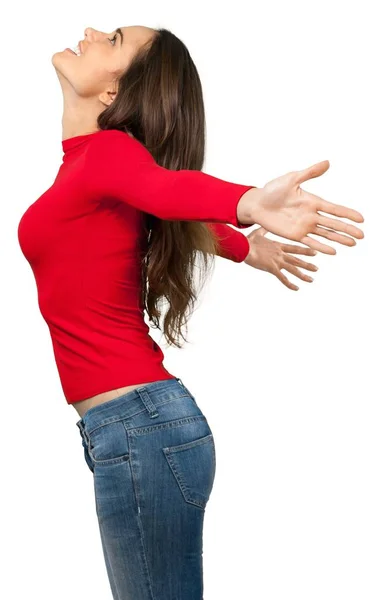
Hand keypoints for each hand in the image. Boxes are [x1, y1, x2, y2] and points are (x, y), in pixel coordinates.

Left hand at [237, 161, 363, 253]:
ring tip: (353, 244)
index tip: (361, 219)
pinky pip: (310, 242)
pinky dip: (322, 247)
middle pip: (334, 224)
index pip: (334, 209)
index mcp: (312, 201)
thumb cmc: (272, 190)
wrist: (257, 204)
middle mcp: (311, 215)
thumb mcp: (292, 179)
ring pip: (326, 234)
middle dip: (348, 229)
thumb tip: (327, 162)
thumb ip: (309, 173)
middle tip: (362, 235)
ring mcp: (304, 226)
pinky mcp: (294, 235)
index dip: (348, 214)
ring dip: (339, 239)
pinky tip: (333, 251)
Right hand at [244, 227, 317, 290]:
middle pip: (297, 260)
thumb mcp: (258, 233)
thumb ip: (264, 231)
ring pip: (294, 269)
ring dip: (303, 275)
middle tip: (317, 269)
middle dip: (308, 264)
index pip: (295, 248)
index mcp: (278, 246)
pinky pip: (283, 278)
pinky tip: (296, 288)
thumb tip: (264, 226)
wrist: (245, 247)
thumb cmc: (249, 241)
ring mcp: (277, 261)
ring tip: (311, 279)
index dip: (305, 250)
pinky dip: (290, 284)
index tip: (314, 252)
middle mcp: (280, 254)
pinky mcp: (272, 268)